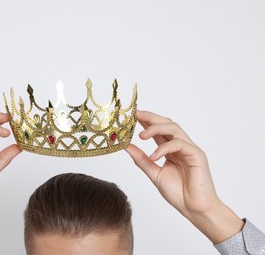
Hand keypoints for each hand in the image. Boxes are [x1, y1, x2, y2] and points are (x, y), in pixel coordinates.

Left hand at [126, 110, 242, 243]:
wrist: (194, 209)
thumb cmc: (178, 193)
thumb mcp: (154, 173)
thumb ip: (141, 159)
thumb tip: (126, 146)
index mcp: (171, 149)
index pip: (158, 130)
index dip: (146, 121)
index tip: (132, 115)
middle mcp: (181, 146)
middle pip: (167, 124)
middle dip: (151, 118)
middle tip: (136, 115)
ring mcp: (190, 149)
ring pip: (174, 129)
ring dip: (156, 128)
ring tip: (141, 135)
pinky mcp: (197, 155)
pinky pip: (179, 144)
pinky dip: (164, 148)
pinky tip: (154, 156)